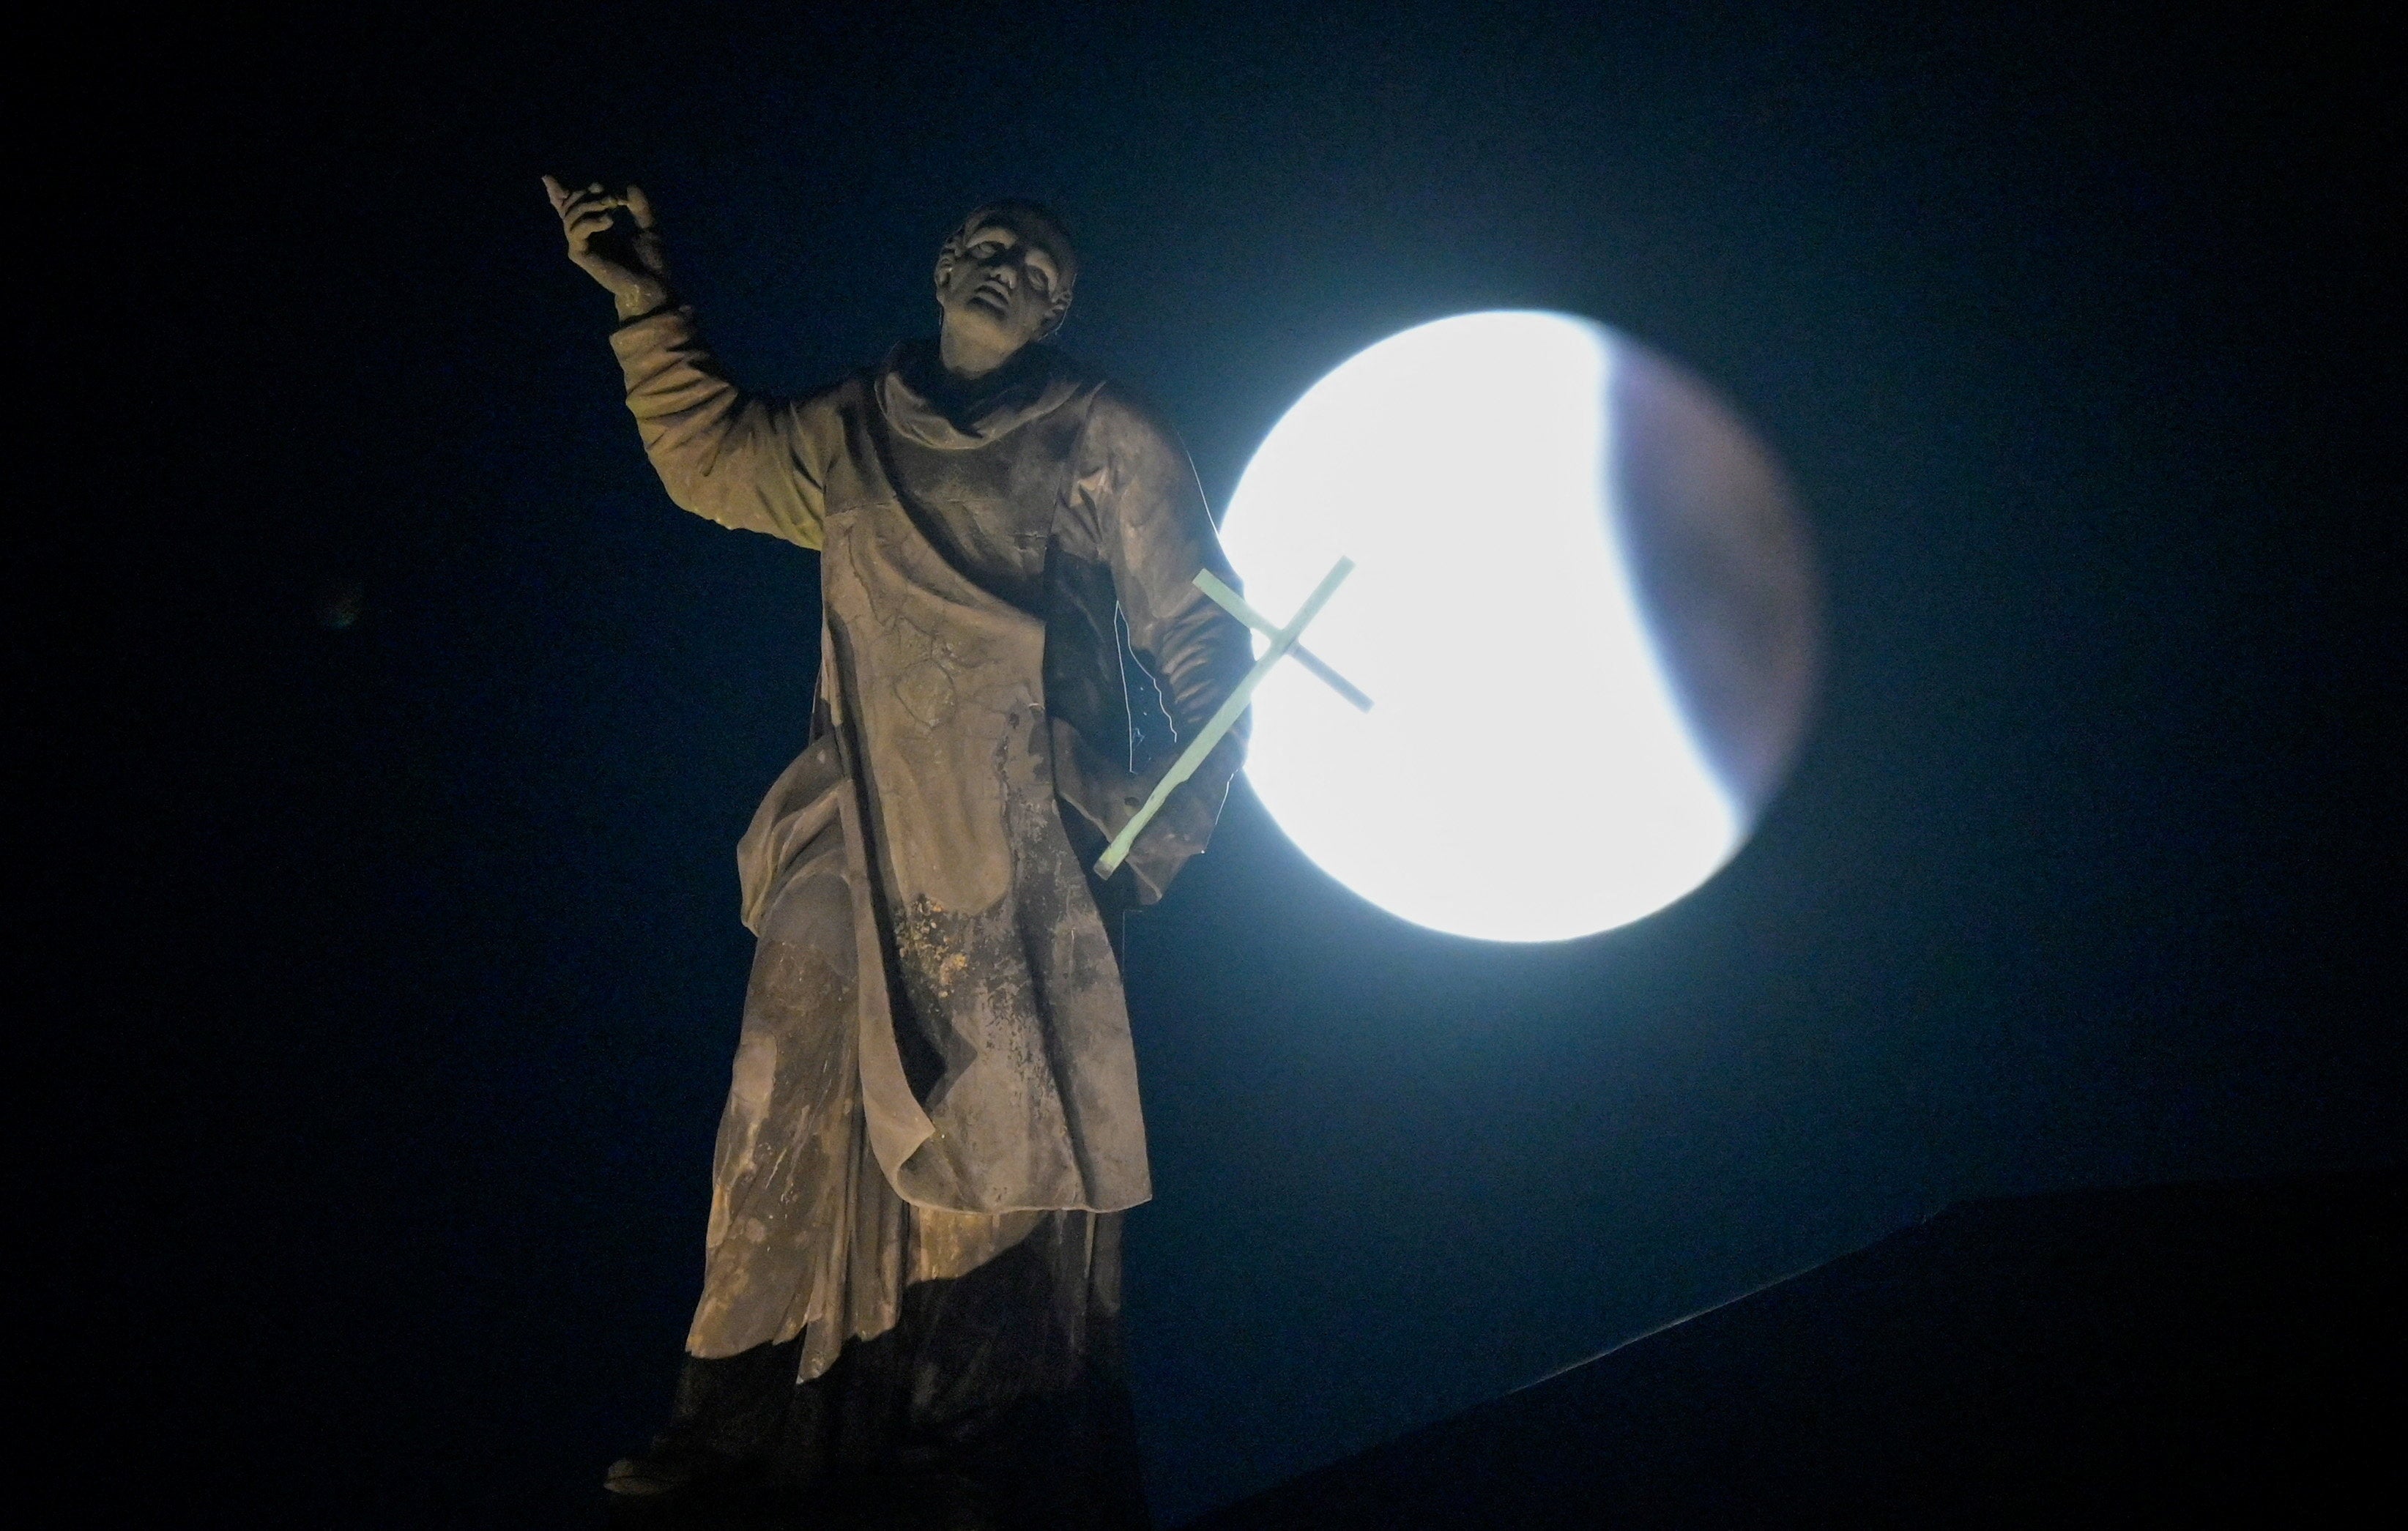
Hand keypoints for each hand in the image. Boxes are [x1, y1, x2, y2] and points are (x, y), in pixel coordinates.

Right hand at [543, 176, 672, 319]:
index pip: (572, 207)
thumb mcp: (649, 226)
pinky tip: (610, 220)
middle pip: (569, 205)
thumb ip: (639, 205)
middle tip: (611, 197)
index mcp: (597, 229)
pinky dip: (591, 220)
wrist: (653, 286)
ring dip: (591, 204)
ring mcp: (581, 246)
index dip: (558, 192)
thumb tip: (629, 185)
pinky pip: (576, 230)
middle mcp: (586, 237)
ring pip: (570, 215)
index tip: (547, 178)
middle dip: (587, 193)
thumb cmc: (652, 262)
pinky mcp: (580, 255)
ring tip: (612, 206)